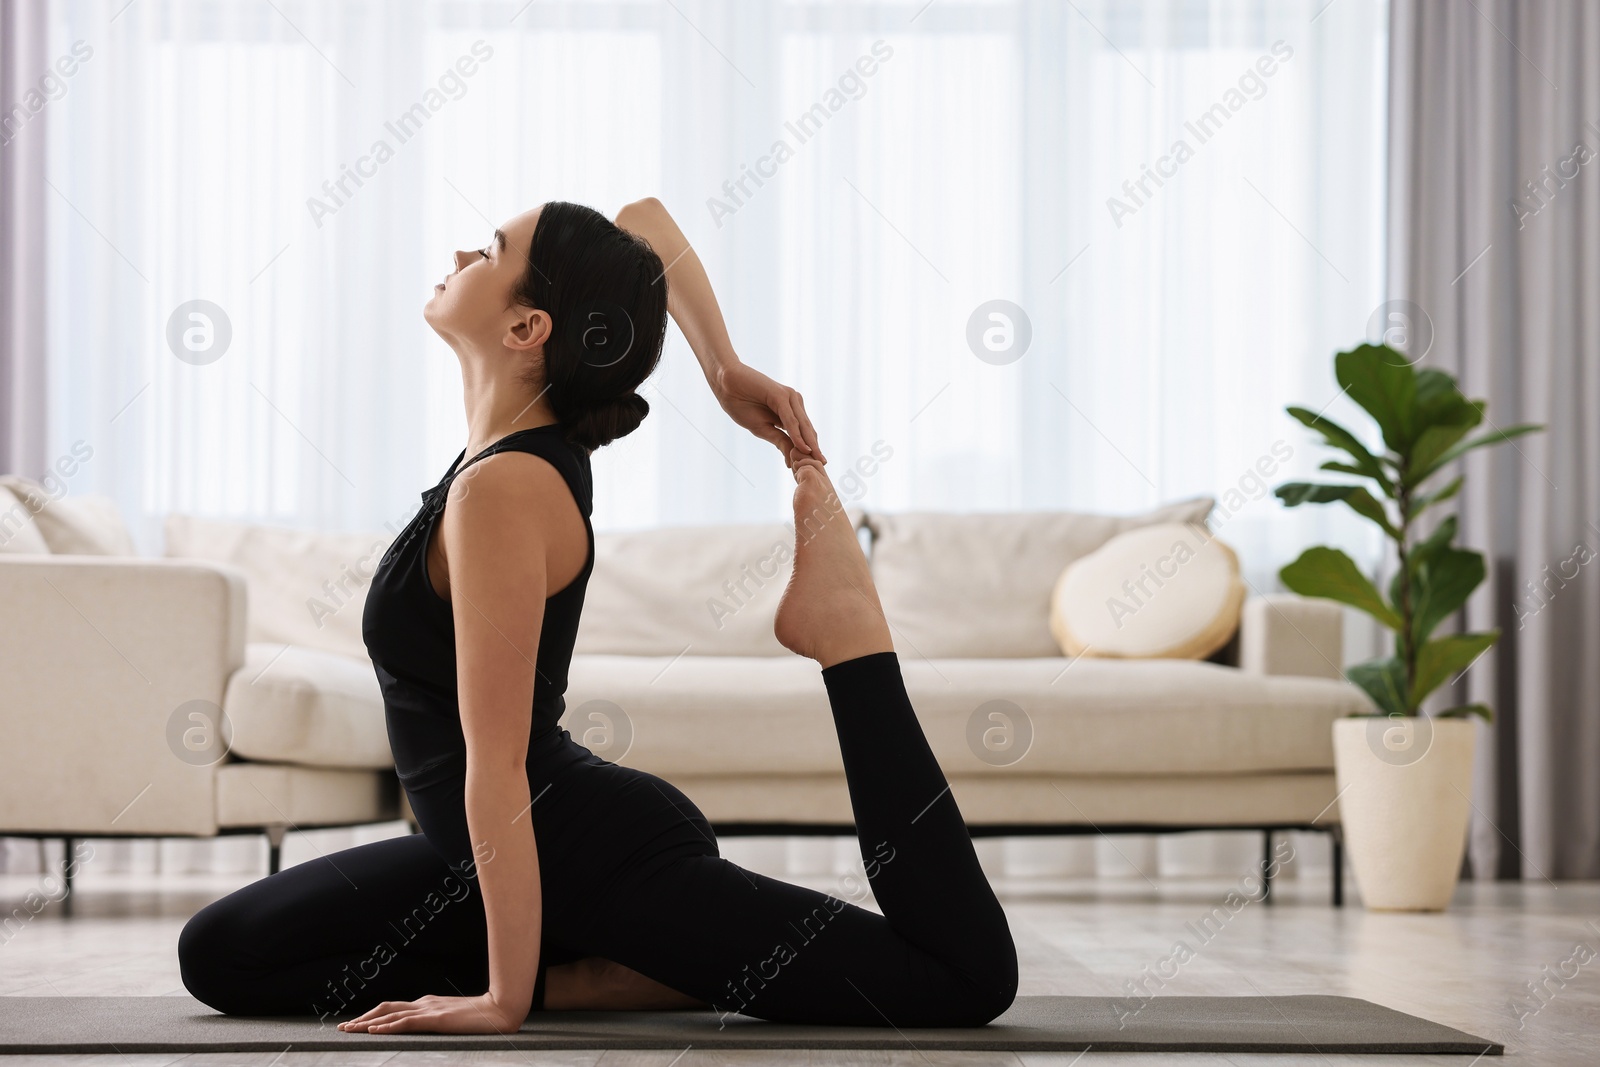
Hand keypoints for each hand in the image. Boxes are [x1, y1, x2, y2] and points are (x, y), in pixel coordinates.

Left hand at [336, 992, 524, 1034]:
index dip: (372, 1015)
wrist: (500, 1010)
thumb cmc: (480, 1017)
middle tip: (342, 1028)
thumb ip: (437, 1020)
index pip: (393, 1008)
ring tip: (350, 1029)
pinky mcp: (437, 1019)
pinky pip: (407, 1022)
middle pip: (385, 1008)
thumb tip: (423, 1026)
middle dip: (361, 1018)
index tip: (355, 1024)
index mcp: (427, 1003)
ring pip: (391, 1014)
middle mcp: (424, 1003)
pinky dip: (388, 1026)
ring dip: (367, 1022)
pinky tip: (375, 1030)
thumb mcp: (452, 1018)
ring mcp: (430, 1010)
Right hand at [713, 361, 825, 466]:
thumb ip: (780, 440)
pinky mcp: (781, 395)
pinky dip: (797, 434)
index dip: (811, 448)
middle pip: (807, 429)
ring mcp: (789, 398)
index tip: (818, 465)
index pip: (804, 432)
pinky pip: (791, 419)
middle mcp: (794, 403)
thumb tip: (792, 458)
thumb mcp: (763, 429)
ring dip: (809, 444)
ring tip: (816, 460)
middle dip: (815, 448)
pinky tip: (802, 447)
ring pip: (802, 425)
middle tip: (824, 464)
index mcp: (791, 410)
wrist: (726, 384)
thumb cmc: (742, 404)